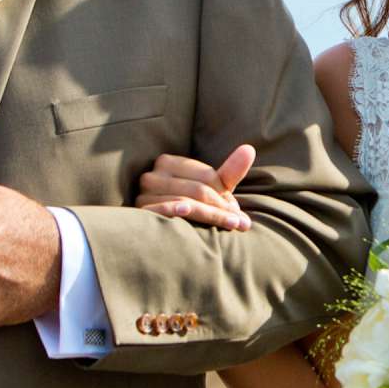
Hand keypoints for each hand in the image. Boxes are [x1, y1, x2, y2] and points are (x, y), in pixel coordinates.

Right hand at [136, 145, 255, 231]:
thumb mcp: (210, 190)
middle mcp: (152, 176)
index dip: (225, 194)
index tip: (238, 211)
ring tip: (232, 225)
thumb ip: (228, 172)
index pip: (205, 176)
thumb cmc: (189, 208)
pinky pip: (160, 210)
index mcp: (167, 163)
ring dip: (212, 215)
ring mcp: (143, 194)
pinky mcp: (139, 213)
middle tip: (242, 223)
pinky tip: (186, 210)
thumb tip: (249, 149)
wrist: (156, 237)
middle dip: (222, 207)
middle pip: (197, 190)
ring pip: (185, 202)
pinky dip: (173, 209)